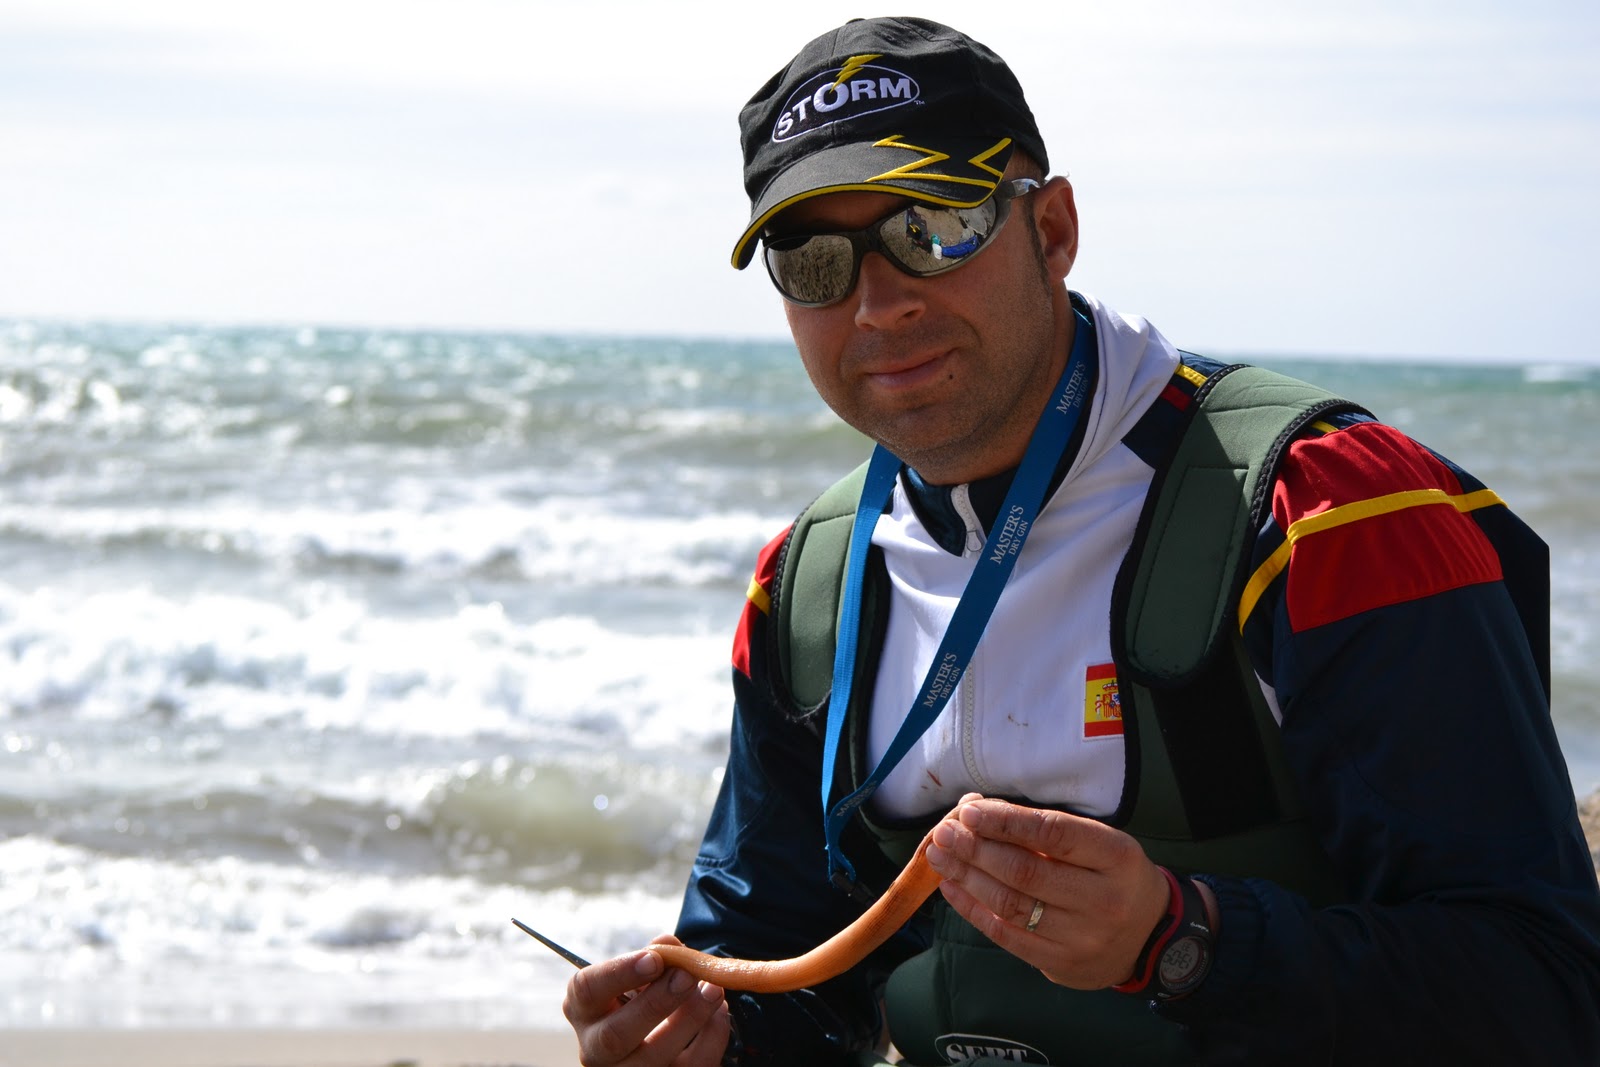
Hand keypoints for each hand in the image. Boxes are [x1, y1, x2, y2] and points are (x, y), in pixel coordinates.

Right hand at [563, 934, 731, 1065]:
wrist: (651, 1034)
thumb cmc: (639, 996)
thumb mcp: (639, 973)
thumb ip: (653, 956)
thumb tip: (667, 945)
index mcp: (584, 1009)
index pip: (587, 990)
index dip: (619, 973)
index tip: (654, 959)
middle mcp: (595, 1048)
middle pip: (615, 1035)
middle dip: (655, 1003)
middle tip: (687, 976)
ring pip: (652, 1059)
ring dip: (689, 1020)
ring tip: (713, 990)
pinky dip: (711, 1038)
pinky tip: (719, 1012)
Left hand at [924, 794, 1171, 989]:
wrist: (1150, 937)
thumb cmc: (1112, 876)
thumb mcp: (1098, 843)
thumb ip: (1043, 827)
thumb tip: (976, 811)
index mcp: (1116, 857)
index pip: (1053, 834)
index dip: (1006, 822)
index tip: (970, 812)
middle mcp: (1103, 900)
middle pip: (1025, 872)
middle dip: (976, 849)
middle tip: (945, 832)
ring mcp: (1082, 938)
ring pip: (1010, 904)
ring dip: (967, 877)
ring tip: (940, 855)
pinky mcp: (1062, 964)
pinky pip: (1006, 936)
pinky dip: (973, 909)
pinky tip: (952, 887)